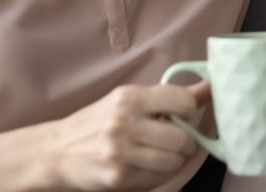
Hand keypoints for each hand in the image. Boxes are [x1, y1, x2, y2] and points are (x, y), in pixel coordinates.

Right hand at [44, 82, 208, 189]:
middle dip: (185, 142)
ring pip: (174, 161)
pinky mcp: (117, 176)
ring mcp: (120, 151)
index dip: (191, 110)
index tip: (184, 115)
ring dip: (174, 160)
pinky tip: (145, 166)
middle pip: (182, 137)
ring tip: (160, 154)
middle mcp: (124, 121)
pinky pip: (158, 178)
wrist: (56, 151)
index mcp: (129, 97)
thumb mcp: (129, 101)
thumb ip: (169, 97)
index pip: (181, 100)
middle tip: (174, 141)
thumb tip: (210, 87)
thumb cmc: (98, 123)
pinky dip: (159, 174)